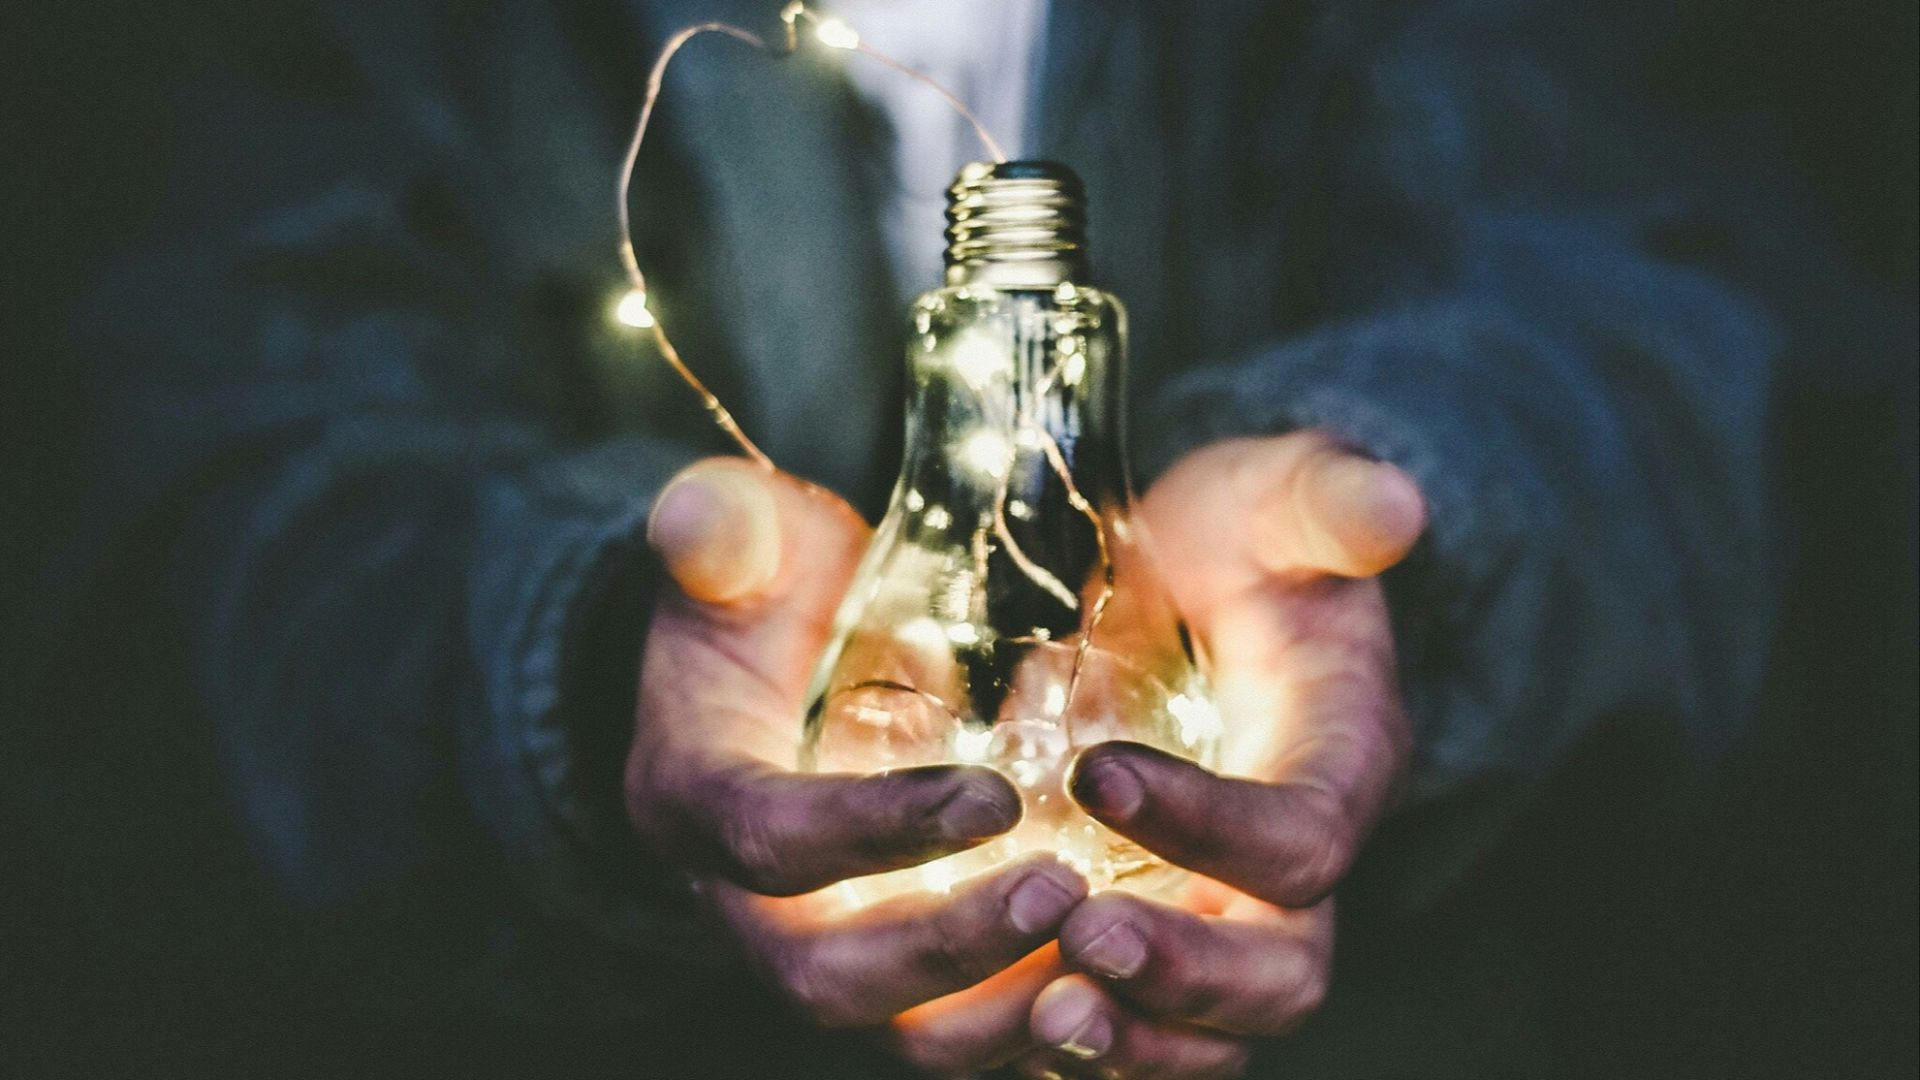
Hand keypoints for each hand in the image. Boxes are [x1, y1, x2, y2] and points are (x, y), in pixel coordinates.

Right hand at [626, 458, 1090, 1075]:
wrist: (774, 669)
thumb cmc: (767, 595)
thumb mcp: (743, 543)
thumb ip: (724, 528)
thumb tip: (700, 517)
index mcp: (696, 799)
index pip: (768, 840)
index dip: (874, 831)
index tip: (995, 796)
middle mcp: (746, 905)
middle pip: (828, 978)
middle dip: (948, 951)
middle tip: (1065, 892)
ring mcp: (824, 952)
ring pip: (903, 1035)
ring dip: (1005, 1015)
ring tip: (1114, 953)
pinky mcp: (896, 978)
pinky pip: (963, 1037)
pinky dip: (1040, 1030)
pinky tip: (1131, 993)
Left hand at [1012, 433, 1425, 1078]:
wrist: (1198, 586)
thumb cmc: (1240, 541)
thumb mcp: (1276, 497)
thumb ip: (1326, 499)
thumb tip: (1392, 504)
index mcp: (1340, 764)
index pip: (1301, 836)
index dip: (1212, 824)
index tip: (1096, 773)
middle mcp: (1295, 867)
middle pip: (1280, 972)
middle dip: (1186, 974)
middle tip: (1081, 940)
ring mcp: (1229, 914)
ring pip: (1212, 1033)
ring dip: (1134, 1041)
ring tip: (1043, 1017)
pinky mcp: (1161, 934)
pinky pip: (1143, 1032)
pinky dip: (1085, 1050)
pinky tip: (1004, 1025)